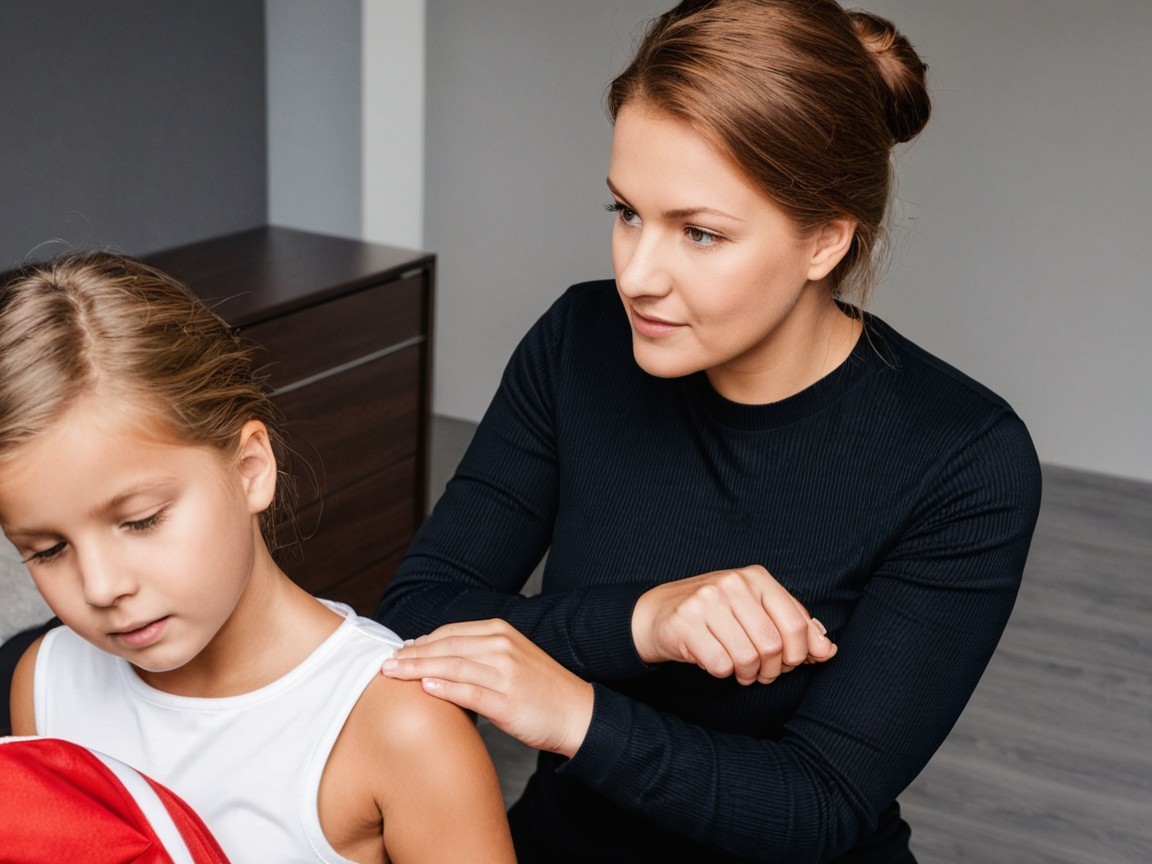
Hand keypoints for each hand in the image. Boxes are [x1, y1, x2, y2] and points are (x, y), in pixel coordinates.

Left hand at [380, 619, 593, 758]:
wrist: (577, 712)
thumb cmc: (540, 689)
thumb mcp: (511, 658)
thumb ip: (479, 653)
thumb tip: (438, 657)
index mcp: (500, 633)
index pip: (450, 633)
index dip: (421, 642)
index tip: (400, 651)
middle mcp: (501, 647)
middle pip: (446, 647)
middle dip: (412, 655)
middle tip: (385, 663)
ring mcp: (505, 673)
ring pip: (452, 666)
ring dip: (418, 669)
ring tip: (394, 674)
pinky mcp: (508, 701)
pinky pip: (470, 691)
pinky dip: (445, 688)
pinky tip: (425, 688)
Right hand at [631, 565, 836, 684]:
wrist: (658, 613)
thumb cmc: (715, 615)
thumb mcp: (757, 611)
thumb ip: (794, 627)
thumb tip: (827, 650)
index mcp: (756, 577)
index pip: (796, 625)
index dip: (799, 655)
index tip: (788, 663)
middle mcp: (732, 584)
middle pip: (773, 645)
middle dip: (772, 670)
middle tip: (762, 673)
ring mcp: (706, 601)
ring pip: (748, 658)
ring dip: (747, 674)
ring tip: (739, 669)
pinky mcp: (685, 623)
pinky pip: (720, 665)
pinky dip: (722, 672)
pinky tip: (715, 661)